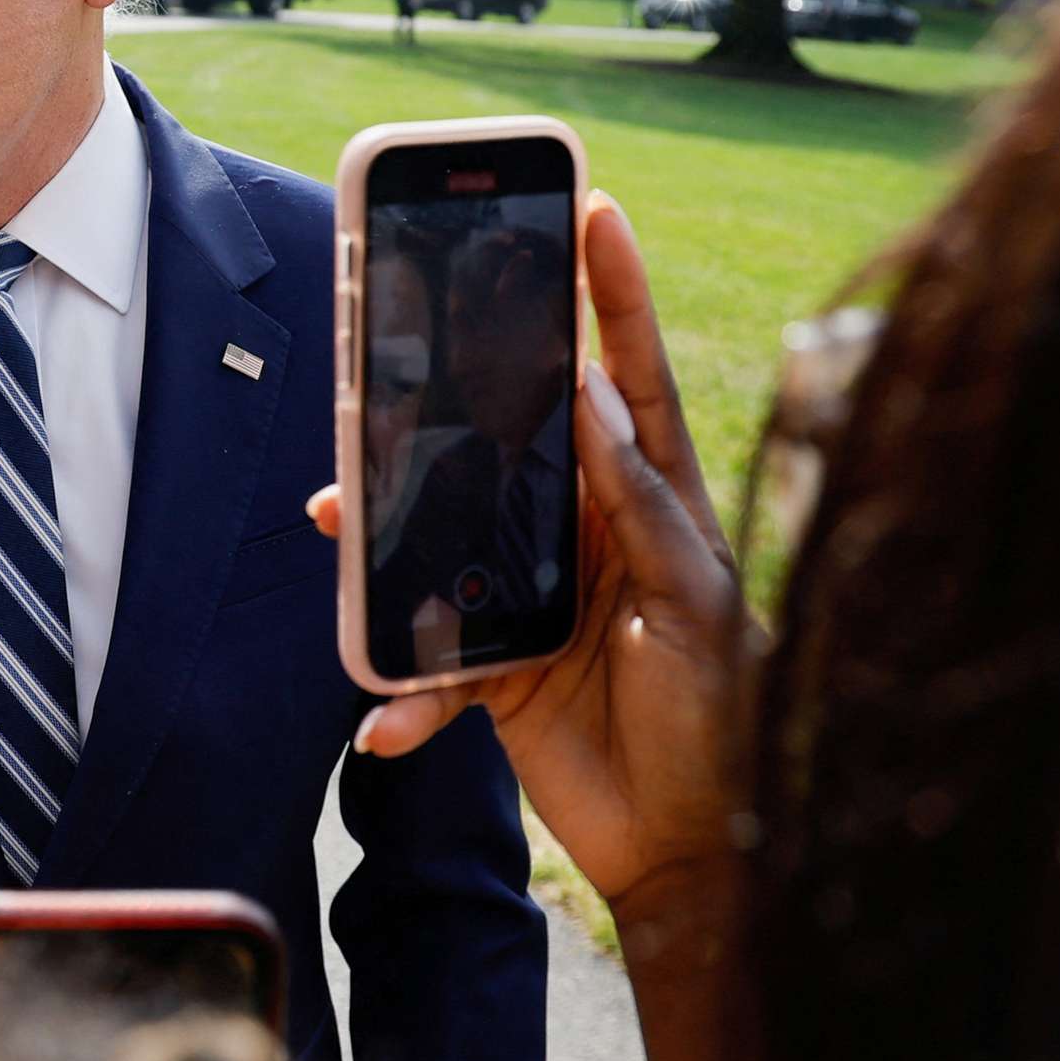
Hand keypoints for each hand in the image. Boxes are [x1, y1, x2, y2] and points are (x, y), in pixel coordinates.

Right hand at [314, 193, 765, 929]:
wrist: (696, 851)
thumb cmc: (724, 718)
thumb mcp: (697, 605)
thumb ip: (642, 506)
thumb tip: (594, 398)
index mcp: (651, 500)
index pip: (632, 377)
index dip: (615, 294)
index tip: (595, 209)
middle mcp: (588, 530)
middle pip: (509, 437)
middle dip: (451, 389)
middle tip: (401, 328)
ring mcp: (535, 592)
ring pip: (441, 532)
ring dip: (382, 532)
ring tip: (334, 512)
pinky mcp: (497, 665)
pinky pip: (428, 662)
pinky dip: (401, 695)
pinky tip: (385, 720)